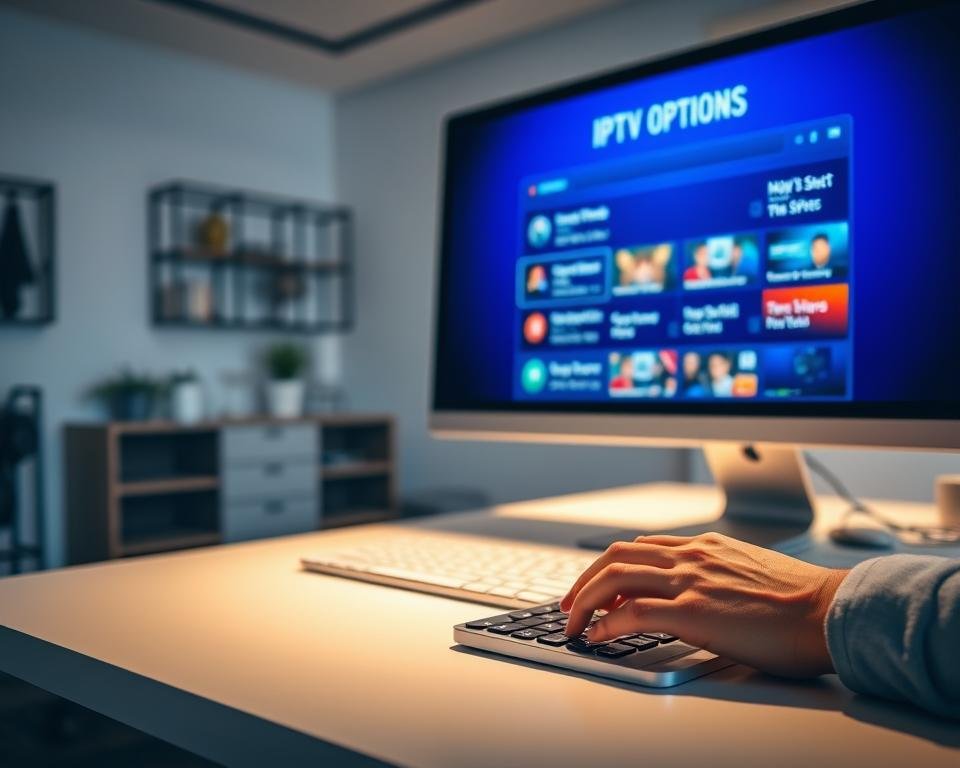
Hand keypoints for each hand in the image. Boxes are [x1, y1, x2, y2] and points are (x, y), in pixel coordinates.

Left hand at [559, 533, 849, 677]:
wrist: (832, 609)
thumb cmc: (802, 600)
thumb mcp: (750, 571)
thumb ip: (718, 573)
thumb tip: (700, 594)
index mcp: (705, 546)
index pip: (640, 547)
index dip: (609, 567)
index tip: (596, 587)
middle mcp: (691, 556)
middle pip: (616, 556)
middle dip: (584, 580)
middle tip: (569, 604)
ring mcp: (690, 581)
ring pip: (614, 577)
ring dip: (584, 601)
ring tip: (573, 624)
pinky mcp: (694, 611)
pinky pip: (633, 611)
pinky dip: (606, 623)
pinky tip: (598, 637)